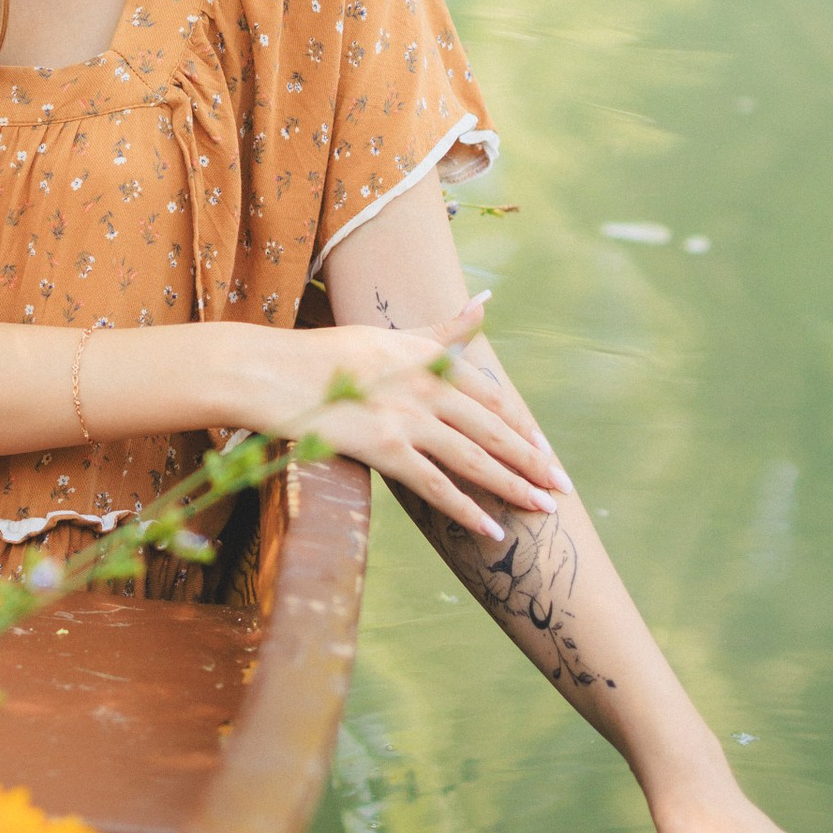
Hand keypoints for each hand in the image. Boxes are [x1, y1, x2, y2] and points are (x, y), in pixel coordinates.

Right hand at [218, 298, 565, 543]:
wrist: (271, 373)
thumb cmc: (324, 354)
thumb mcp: (388, 334)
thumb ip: (440, 328)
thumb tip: (486, 301)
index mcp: (427, 358)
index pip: (488, 395)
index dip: (520, 424)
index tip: (545, 447)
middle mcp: (425, 386)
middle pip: (493, 430)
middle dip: (532, 461)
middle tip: (561, 487)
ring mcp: (407, 419)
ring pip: (474, 459)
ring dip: (514, 486)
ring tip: (543, 510)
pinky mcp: (385, 450)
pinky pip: (436, 487)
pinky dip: (467, 510)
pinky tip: (492, 530)